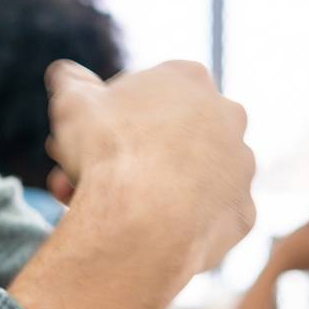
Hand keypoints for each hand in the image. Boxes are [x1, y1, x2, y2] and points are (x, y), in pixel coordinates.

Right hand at [44, 58, 255, 280]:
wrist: (142, 220)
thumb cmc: (107, 151)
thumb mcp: (72, 102)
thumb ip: (71, 82)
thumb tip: (64, 74)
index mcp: (189, 78)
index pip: (147, 91)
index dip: (110, 115)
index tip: (88, 137)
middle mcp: (227, 116)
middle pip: (172, 136)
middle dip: (132, 154)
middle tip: (90, 178)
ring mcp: (241, 166)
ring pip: (192, 178)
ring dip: (157, 190)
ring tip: (114, 211)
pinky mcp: (243, 213)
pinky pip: (207, 218)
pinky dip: (181, 225)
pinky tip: (148, 235)